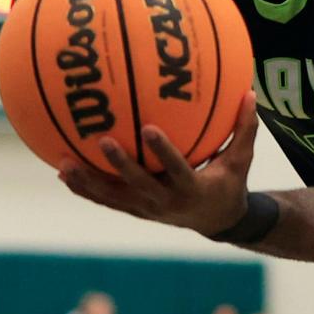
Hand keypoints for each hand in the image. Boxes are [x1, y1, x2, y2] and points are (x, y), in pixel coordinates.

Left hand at [58, 93, 258, 235]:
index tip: (149, 128)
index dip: (162, 151)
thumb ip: (244, 128)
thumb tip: (250, 92)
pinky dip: (84, 188)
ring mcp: (147, 209)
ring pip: (114, 197)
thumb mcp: (241, 160)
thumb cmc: (229, 183)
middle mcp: (166, 202)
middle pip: (138, 184)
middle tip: (103, 140)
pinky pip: (105, 200)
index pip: (177, 169)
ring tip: (64, 164)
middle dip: (120, 165)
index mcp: (192, 189)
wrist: (218, 220)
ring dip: (89, 181)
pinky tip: (63, 172)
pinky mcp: (134, 210)